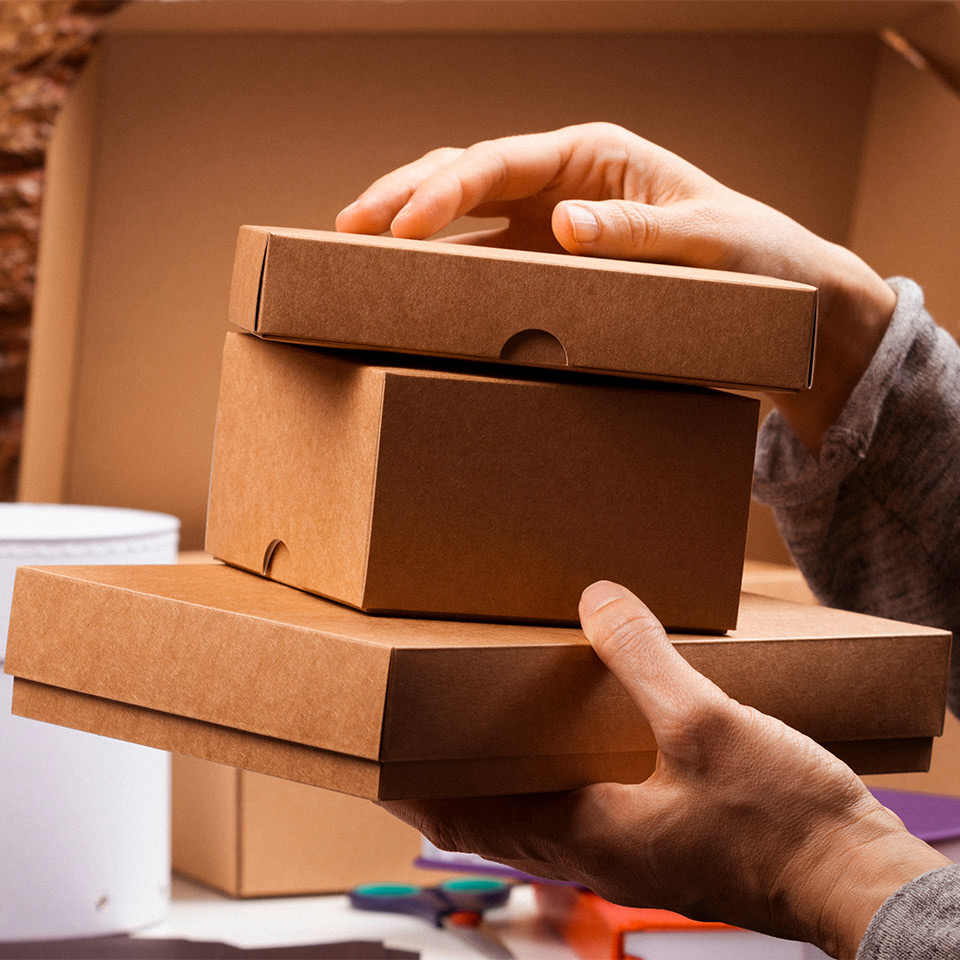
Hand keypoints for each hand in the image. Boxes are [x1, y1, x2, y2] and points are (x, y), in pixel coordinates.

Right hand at [337, 123, 896, 452]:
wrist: (772, 299)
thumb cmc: (748, 258)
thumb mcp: (705, 239)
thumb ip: (636, 233)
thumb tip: (564, 226)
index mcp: (593, 156)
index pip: (499, 162)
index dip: (443, 190)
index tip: (401, 226)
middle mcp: (561, 184)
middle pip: (464, 175)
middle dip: (403, 197)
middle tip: (346, 226)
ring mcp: (548, 226)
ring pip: (462, 218)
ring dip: (410, 231)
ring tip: (354, 252)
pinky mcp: (549, 268)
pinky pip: (485, 263)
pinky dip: (444, 273)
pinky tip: (410, 289)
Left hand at [383, 581, 948, 958]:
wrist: (854, 879)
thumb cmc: (783, 821)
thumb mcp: (706, 723)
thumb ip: (643, 657)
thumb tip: (598, 599)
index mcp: (588, 832)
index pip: (472, 816)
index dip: (419, 790)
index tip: (378, 763)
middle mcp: (597, 853)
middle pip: (496, 822)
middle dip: (451, 786)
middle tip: (421, 743)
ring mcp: (631, 854)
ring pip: (539, 821)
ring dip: (503, 786)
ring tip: (487, 741)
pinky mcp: (665, 844)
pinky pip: (586, 815)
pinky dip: (557, 783)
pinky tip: (582, 749)